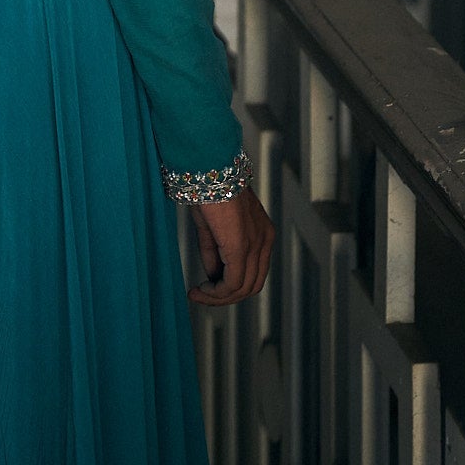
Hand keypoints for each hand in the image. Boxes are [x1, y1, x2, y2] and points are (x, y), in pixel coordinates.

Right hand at [187, 189, 273, 305]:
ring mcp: (255, 245)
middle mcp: (265, 241)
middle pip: (251, 285)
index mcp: (262, 233)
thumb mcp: (212, 225)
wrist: (209, 167)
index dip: (231, 285)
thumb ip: (214, 252)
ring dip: (219, 297)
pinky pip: (232, 283)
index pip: (254, 272)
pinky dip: (216, 292)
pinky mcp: (240, 248)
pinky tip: (201, 288)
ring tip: (199, 293)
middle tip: (202, 295)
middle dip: (225, 296)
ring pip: (243, 288)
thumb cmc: (209, 188)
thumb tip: (213, 276)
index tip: (208, 286)